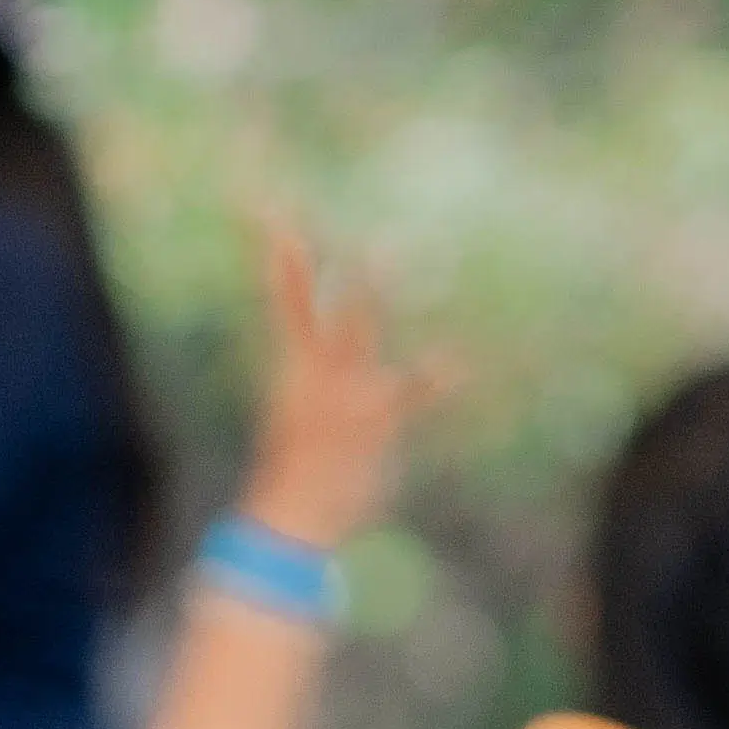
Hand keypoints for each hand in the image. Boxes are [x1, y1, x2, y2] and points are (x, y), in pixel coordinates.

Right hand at [231, 217, 448, 554]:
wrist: (291, 522)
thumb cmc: (303, 464)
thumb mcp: (306, 408)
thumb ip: (325, 367)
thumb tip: (326, 345)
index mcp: (293, 366)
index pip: (285, 295)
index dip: (280, 252)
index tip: (268, 207)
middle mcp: (313, 372)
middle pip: (306, 300)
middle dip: (300, 259)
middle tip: (291, 211)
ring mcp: (342, 393)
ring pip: (355, 328)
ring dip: (367, 290)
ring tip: (380, 250)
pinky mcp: (375, 420)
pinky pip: (413, 391)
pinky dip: (438, 378)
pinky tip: (460, 363)